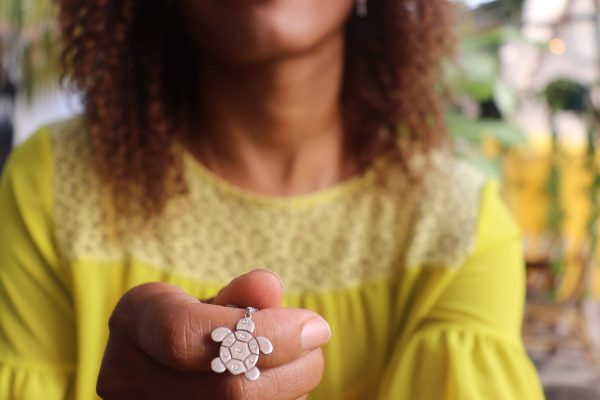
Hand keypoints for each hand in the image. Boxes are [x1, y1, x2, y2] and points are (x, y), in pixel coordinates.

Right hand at [96, 270, 330, 398]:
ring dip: (289, 391)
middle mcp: (124, 375)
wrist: (163, 365)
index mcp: (133, 319)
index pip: (187, 333)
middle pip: (223, 387)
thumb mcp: (215, 300)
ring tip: (303, 365)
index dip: (262, 332)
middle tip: (318, 344)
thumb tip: (269, 287)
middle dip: (290, 367)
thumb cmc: (198, 325)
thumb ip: (242, 294)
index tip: (315, 325)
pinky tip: (283, 389)